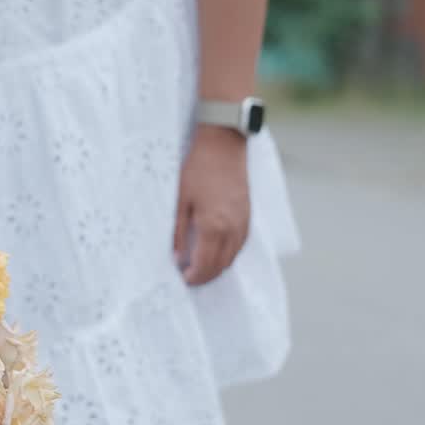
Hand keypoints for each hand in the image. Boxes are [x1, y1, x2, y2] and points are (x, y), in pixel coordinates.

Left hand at [173, 125, 250, 285]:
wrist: (224, 145)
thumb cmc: (198, 168)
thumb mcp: (179, 200)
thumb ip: (177, 232)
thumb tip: (176, 257)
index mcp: (212, 227)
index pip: (204, 266)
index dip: (193, 278)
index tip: (182, 279)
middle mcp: (231, 230)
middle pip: (220, 267)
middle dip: (205, 277)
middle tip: (189, 277)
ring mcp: (243, 224)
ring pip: (232, 259)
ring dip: (217, 268)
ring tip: (200, 267)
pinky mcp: (248, 216)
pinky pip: (240, 246)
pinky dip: (228, 255)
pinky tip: (216, 251)